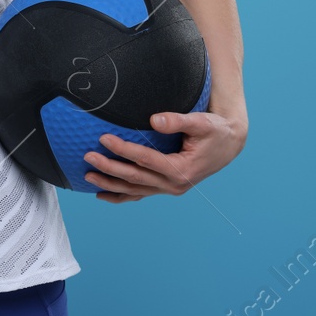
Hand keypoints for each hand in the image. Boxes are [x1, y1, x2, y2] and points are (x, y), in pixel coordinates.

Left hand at [81, 110, 245, 203]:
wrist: (228, 145)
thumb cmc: (215, 131)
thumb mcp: (202, 123)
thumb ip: (178, 121)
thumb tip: (155, 120)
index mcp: (182, 169)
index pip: (146, 160)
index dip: (123, 149)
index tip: (103, 138)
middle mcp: (174, 184)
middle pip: (135, 178)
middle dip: (110, 168)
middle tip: (87, 157)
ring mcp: (169, 188)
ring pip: (135, 190)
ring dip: (111, 184)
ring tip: (88, 175)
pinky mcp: (166, 187)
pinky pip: (140, 194)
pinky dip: (121, 196)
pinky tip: (102, 194)